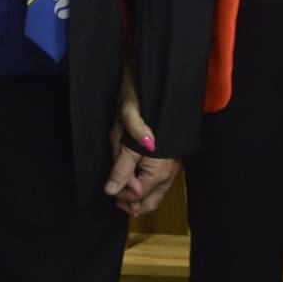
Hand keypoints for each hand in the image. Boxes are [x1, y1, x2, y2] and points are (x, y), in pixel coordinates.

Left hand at [106, 57, 178, 216]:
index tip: (110, 191)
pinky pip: (162, 180)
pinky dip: (148, 184)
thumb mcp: (122, 133)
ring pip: (159, 190)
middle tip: (115, 198)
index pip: (139, 194)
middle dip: (133, 201)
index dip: (123, 196)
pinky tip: (135, 179)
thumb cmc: (135, 103)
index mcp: (158, 164)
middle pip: (153, 198)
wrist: (154, 80)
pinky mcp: (172, 154)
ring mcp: (173, 161)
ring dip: (140, 194)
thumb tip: (112, 191)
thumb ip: (121, 165)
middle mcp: (170, 167)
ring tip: (121, 190)